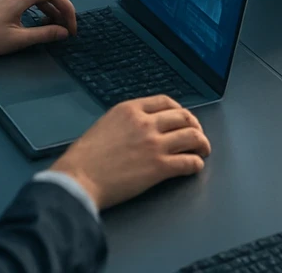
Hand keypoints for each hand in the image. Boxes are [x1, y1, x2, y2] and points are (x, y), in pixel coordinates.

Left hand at [0, 0, 77, 58]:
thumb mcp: (17, 39)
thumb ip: (43, 34)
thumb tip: (64, 32)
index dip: (67, 8)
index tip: (71, 27)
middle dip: (60, 11)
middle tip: (66, 29)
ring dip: (50, 12)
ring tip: (54, 28)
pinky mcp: (3, 1)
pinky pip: (28, 1)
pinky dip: (38, 11)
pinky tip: (37, 24)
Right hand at [50, 95, 210, 209]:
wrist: (78, 178)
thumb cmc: (84, 157)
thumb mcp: (106, 124)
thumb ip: (127, 121)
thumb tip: (142, 128)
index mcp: (131, 109)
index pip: (166, 102)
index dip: (180, 110)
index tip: (183, 118)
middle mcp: (146, 122)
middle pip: (183, 117)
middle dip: (195, 125)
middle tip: (198, 135)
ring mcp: (154, 144)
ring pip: (191, 137)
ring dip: (201, 143)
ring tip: (203, 150)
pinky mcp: (158, 167)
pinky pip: (187, 162)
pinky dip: (196, 163)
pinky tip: (196, 166)